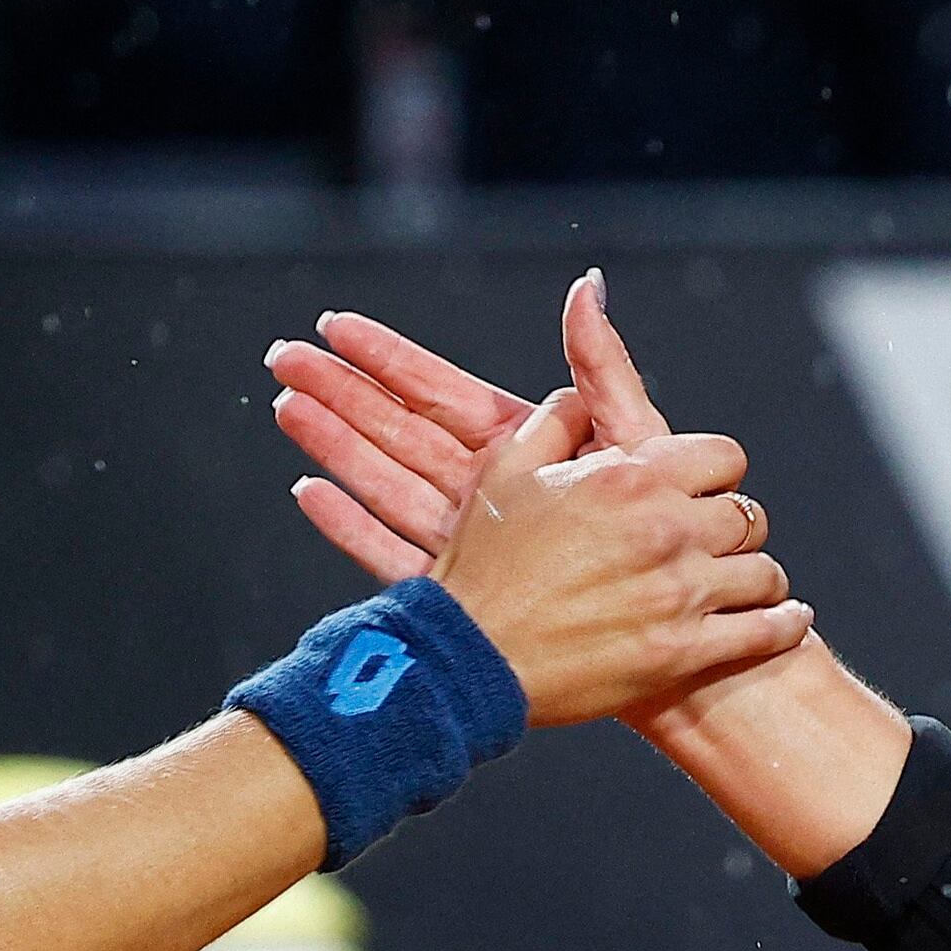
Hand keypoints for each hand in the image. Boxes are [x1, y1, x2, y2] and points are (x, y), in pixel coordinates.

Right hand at [270, 270, 687, 579]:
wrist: (669, 662)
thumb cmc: (669, 545)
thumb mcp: (633, 440)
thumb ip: (603, 372)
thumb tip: (588, 288)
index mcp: (519, 452)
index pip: (443, 391)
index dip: (387, 354)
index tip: (331, 326)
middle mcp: (488, 493)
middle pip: (402, 429)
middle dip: (342, 388)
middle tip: (282, 355)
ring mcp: (473, 544)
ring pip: (390, 481)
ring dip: (335, 441)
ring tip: (282, 403)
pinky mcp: (469, 593)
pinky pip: (398, 554)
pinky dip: (352, 526)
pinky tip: (306, 491)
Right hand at [411, 366, 807, 727]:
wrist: (468, 659)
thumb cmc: (483, 567)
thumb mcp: (506, 470)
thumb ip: (557, 418)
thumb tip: (582, 393)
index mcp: (629, 478)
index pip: (723, 457)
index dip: (714, 474)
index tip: (701, 492)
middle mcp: (665, 529)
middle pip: (747, 513)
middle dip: (731, 527)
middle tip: (712, 544)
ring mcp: (679, 594)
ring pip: (763, 570)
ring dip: (753, 576)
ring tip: (742, 585)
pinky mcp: (684, 652)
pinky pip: (765, 630)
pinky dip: (784, 623)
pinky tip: (786, 617)